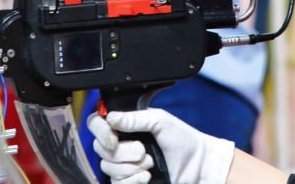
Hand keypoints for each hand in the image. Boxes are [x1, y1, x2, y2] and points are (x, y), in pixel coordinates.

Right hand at [87, 109, 235, 183]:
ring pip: (107, 168)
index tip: (113, 138)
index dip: (100, 131)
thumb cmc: (183, 141)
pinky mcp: (130, 182)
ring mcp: (124, 165)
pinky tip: (147, 177)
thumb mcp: (159, 121)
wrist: (198, 167)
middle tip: (143, 150)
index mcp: (126, 126)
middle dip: (123, 152)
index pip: (96, 124)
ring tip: (151, 163)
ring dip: (131, 168)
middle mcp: (121, 145)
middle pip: (99, 149)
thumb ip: (134, 118)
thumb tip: (110, 117)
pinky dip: (133, 181)